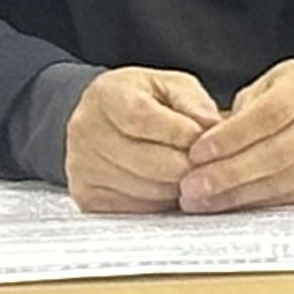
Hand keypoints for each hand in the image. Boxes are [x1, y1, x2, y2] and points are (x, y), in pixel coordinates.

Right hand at [60, 66, 217, 214]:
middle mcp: (85, 130)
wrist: (108, 120)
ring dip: (177, 186)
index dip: (179, 133)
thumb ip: (194, 102)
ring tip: (193, 174)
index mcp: (106, 95)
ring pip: (144, 188)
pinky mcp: (86, 194)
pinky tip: (171, 187)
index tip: (206, 139)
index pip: (141, 119)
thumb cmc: (147, 100)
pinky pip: (133, 208)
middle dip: (186, 165)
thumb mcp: (173, 86)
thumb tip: (212, 126)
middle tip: (210, 164)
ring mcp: (81, 165)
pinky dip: (160, 202)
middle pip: (145, 160)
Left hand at [180, 58, 293, 213]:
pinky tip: (229, 203)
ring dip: (237, 194)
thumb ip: (237, 115)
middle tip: (192, 185)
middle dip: (229, 173)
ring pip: (284, 181)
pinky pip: (292, 198)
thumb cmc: (288, 96)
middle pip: (278, 153)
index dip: (232, 137)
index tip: (196, 153)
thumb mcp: (263, 88)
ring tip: (202, 199)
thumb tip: (199, 153)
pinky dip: (256, 203)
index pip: (270, 114)